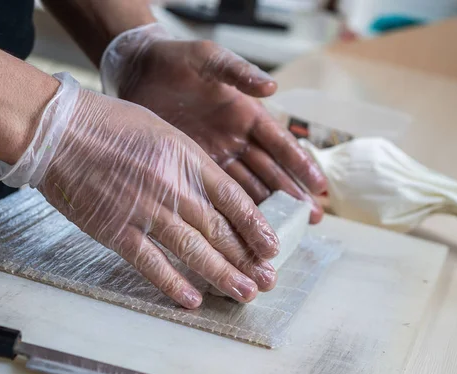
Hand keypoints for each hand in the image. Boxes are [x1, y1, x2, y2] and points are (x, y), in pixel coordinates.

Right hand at [0, 73, 279, 308]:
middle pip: (219, 229)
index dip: (256, 227)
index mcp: (188, 159)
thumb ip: (189, 162)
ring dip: (222, 275)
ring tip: (245, 294)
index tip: (272, 247)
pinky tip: (193, 299)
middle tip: (268, 280)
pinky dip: (173, 283)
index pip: (233, 199)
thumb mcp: (161, 131)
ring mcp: (145, 210)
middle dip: (247, 258)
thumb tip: (212, 191)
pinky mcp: (116, 230)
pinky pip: (151, 263)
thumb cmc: (107, 123)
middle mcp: (173, 186)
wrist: (58, 130)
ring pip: (193, 250)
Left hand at [100, 24, 326, 222]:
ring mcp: (216, 156)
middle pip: (269, 171)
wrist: (136, 69)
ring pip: (248, 186)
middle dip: (291, 195)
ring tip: (285, 231)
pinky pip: (216, 192)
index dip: (300, 163)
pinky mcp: (192, 167)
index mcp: (246, 114)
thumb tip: (272, 87)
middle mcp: (236, 139)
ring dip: (267, 208)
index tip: (319, 185)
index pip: (280, 142)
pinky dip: (230, 210)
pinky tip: (243, 229)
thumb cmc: (176, 60)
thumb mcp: (209, 59)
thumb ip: (238, 72)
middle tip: (312, 219)